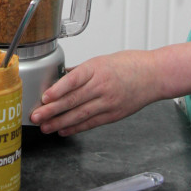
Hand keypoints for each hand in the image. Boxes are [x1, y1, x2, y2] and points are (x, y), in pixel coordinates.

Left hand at [30, 50, 158, 135]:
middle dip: (52, 110)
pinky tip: (63, 130)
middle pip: (73, 100)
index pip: (73, 80)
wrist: (154, 75)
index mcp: (97, 69)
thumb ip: (81, 71)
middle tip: (36, 116)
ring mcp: (108, 102)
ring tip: (45, 126)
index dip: (57, 90)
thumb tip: (61, 78)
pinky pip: (91, 123)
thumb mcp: (102, 60)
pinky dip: (76, 128)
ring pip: (80, 114)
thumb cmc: (130, 64)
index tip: (44, 97)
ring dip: (60, 122)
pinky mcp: (114, 114)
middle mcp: (102, 86)